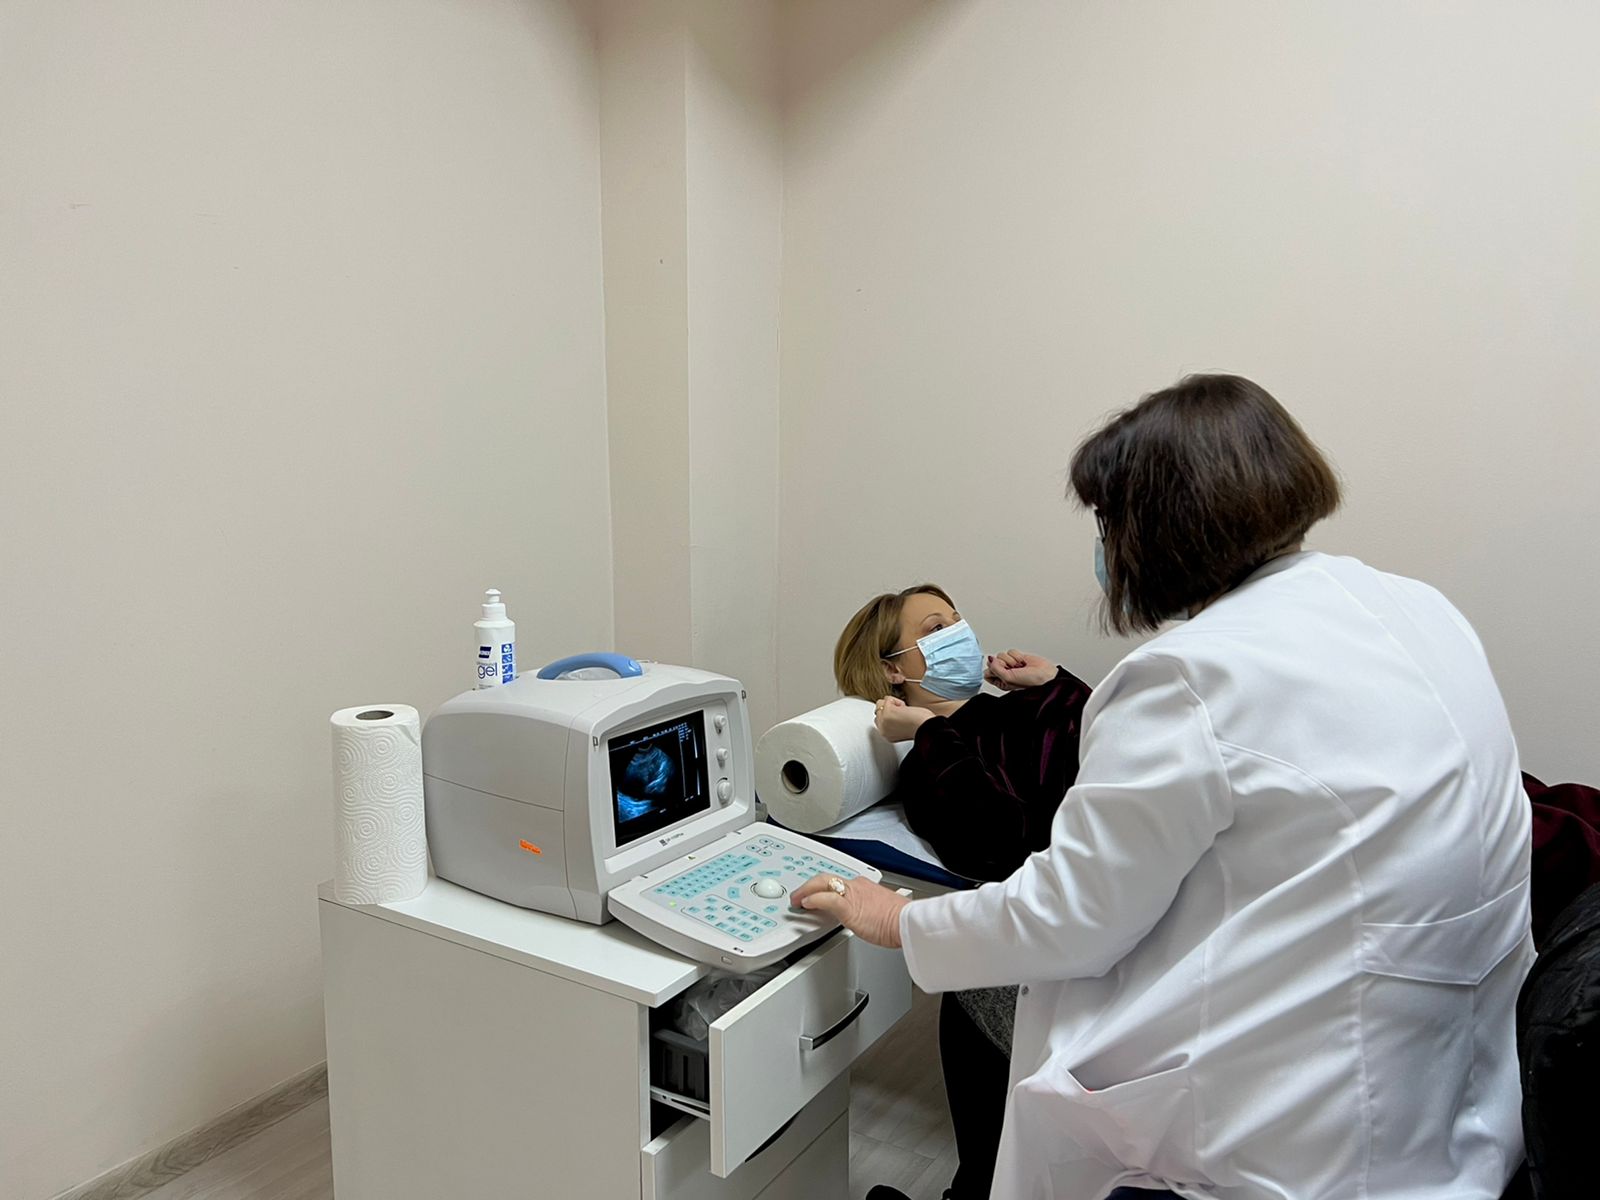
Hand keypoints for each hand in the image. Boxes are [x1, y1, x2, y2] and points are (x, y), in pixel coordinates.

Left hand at [791, 874, 908, 947]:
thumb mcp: (879, 909)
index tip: (814, 893)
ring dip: (805, 891)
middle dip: (808, 885)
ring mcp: (852, 895)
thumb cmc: (898, 920)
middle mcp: (855, 886)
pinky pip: (827, 899)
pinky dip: (814, 899)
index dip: (820, 886)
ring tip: (797, 900)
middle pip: (825, 878)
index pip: (836, 881)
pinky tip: (806, 904)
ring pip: (822, 883)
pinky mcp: (850, 907)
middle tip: (798, 894)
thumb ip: (867, 909)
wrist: (907, 922)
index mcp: (862, 886)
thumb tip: (864, 917)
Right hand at [874, 696, 933, 742]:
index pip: (879, 719)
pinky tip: (905, 708)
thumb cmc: (921, 727)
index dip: (889, 713)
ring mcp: (883, 721)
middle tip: (903, 714)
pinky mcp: (887, 712)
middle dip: (889, 708)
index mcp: (886, 735)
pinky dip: (897, 700)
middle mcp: (883, 729)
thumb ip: (893, 723)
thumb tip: (891, 712)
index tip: (899, 715)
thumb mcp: (902, 727)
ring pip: (880, 703)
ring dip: (893, 704)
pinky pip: (887, 699)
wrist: (927, 728)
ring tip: (904, 711)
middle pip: (878, 711)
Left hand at [985, 650, 1055, 690]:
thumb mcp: (1008, 679)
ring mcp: (1011, 665)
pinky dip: (1017, 656)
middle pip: (993, 662)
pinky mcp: (1017, 657)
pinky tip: (1023, 662)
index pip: (987, 673)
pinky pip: (1011, 651)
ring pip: (1002, 655)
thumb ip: (995, 669)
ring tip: (1020, 666)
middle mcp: (1004, 673)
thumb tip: (991, 659)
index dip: (992, 669)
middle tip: (1012, 669)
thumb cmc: (1030, 682)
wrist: (1045, 675)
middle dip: (1003, 664)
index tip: (1000, 670)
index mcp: (1000, 682)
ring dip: (1011, 660)